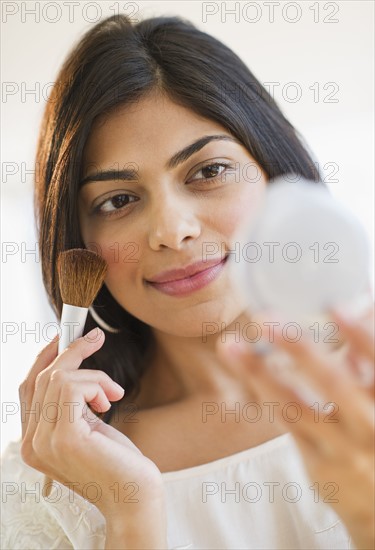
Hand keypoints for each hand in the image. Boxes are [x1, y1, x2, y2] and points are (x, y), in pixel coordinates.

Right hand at [19, 328, 165, 524]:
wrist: (135, 497)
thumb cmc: (117, 462)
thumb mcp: (87, 425)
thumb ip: (72, 402)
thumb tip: (72, 362)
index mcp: (33, 441)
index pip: (28, 388)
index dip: (45, 358)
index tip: (66, 338)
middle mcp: (31, 444)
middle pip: (40, 378)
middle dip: (71, 352)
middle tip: (97, 337)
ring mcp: (44, 442)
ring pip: (59, 378)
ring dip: (94, 375)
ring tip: (114, 394)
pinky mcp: (65, 437)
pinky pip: (74, 387)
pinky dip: (97, 383)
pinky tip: (111, 400)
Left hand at [217, 305, 373, 549]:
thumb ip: (368, 363)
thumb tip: (359, 309)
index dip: (360, 336)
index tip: (335, 308)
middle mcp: (370, 425)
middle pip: (332, 383)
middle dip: (298, 349)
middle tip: (264, 318)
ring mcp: (343, 448)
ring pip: (295, 407)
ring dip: (259, 372)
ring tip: (230, 345)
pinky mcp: (319, 465)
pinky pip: (286, 423)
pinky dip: (265, 391)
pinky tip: (245, 366)